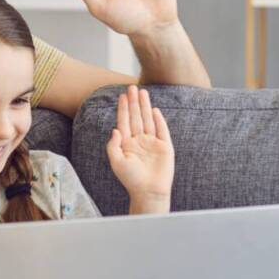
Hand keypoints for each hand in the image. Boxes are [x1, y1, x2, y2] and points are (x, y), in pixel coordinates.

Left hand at [106, 85, 173, 213]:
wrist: (148, 192)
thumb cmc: (130, 179)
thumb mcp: (116, 162)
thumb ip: (113, 145)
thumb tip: (115, 129)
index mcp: (127, 143)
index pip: (124, 121)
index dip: (123, 109)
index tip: (122, 96)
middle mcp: (139, 140)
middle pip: (136, 117)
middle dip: (134, 102)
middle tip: (132, 87)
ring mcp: (152, 143)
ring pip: (148, 120)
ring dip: (145, 107)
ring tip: (143, 92)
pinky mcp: (165, 147)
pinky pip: (162, 131)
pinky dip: (158, 120)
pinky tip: (154, 110)